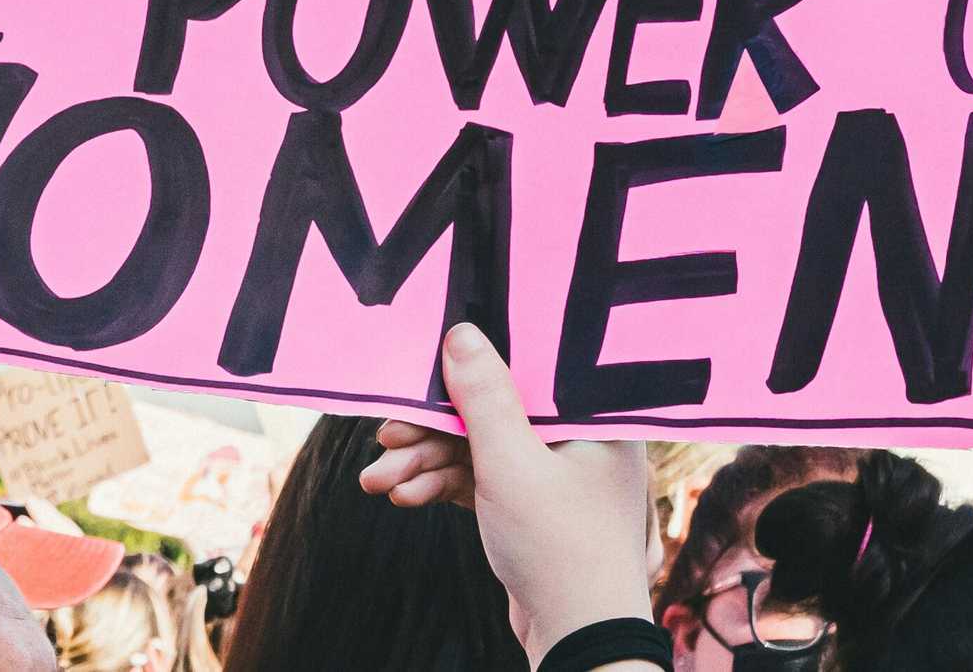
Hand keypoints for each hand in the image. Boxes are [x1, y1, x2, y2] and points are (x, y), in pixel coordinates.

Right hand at [360, 323, 654, 666]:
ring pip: (479, 449)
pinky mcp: (531, 507)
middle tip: (384, 440)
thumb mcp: (511, 464)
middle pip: (493, 412)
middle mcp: (578, 438)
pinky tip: (404, 495)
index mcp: (593, 416)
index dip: (467, 370)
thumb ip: (484, 398)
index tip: (418, 374)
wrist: (577, 642)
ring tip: (378, 483)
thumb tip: (461, 332)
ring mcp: (554, 475)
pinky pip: (481, 480)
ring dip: (427, 463)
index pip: (523, 370)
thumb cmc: (560, 549)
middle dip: (432, 430)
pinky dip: (443, 486)